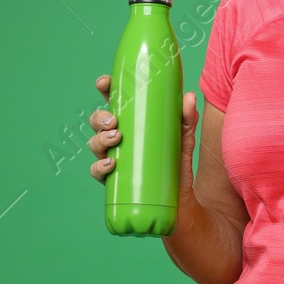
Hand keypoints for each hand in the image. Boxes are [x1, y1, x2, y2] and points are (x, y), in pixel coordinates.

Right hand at [88, 75, 200, 195]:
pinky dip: (99, 167)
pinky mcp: (114, 181)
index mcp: (131, 123)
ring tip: (116, 138)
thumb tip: (189, 96)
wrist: (180, 201)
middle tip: (114, 121)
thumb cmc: (176, 164)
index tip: (104, 82)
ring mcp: (113, 158)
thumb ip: (186, 118)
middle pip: (97, 122)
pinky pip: (97, 171)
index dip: (105, 89)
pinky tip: (110, 164)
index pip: (113, 101)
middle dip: (99, 117)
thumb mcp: (184, 139)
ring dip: (100, 139)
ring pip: (95, 144)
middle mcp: (118, 139)